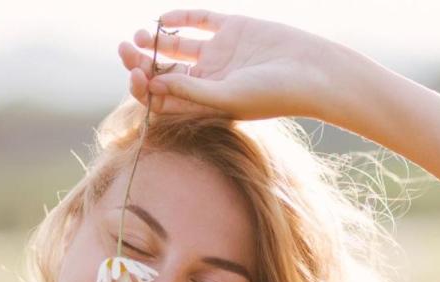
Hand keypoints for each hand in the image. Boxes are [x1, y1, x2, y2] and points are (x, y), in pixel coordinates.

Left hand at [117, 9, 335, 120]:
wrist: (314, 72)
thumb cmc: (275, 94)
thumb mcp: (228, 97)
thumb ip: (190, 92)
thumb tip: (151, 84)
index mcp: (207, 104)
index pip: (166, 98)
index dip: (145, 87)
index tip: (135, 75)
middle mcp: (211, 80)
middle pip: (166, 71)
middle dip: (142, 61)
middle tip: (125, 49)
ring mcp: (222, 53)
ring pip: (178, 47)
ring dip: (155, 41)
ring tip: (139, 36)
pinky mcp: (234, 29)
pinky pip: (200, 22)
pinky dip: (180, 19)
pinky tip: (164, 19)